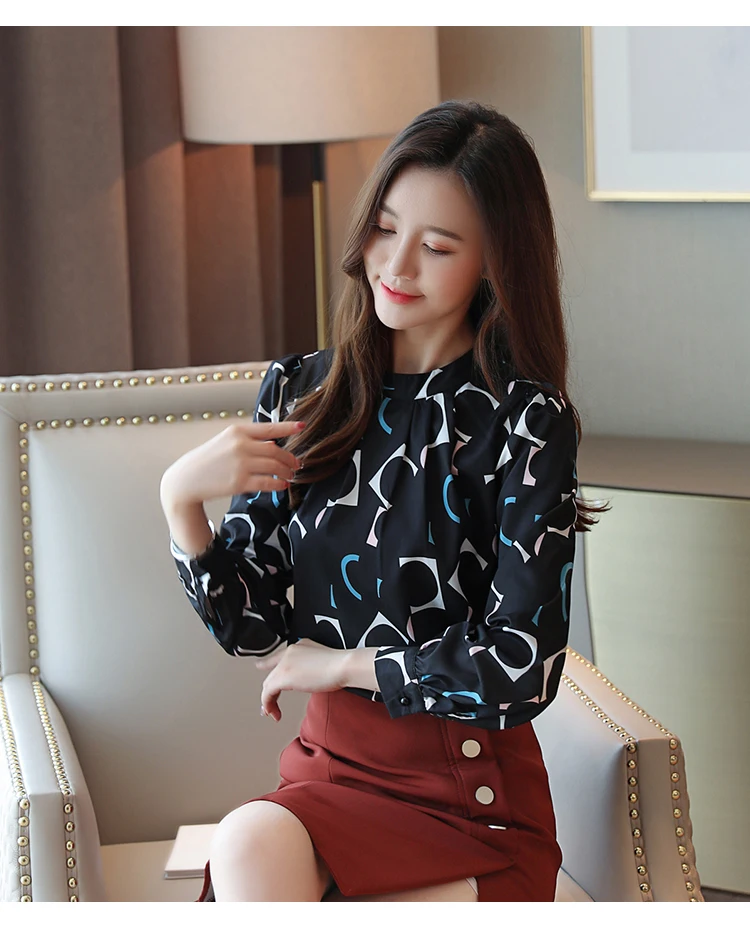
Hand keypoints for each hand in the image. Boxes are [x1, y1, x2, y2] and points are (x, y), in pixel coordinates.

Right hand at [160, 420, 305, 508]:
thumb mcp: (225, 441)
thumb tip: (274, 443)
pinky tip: (282, 485)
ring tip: (290, 476)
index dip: (288, 427)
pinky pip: (267, 483)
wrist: (186, 479)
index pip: (269, 428)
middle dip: (290, 458)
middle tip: (296, 464)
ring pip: (274, 466)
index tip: (302, 427)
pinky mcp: (239, 482)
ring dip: (286, 472)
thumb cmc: (208, 460)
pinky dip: (278, 484)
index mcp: (237, 431)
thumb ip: (248, 440)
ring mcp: (240, 464)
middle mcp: (240, 445)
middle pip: (276, 450)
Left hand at [255, 638, 348, 721]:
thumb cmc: (340, 666)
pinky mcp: (283, 676)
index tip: (260, 666)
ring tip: (273, 712)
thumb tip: (311, 678)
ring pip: (268, 684)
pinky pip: (268, 693)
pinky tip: (274, 712)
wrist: (342, 665)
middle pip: (272, 673)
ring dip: (268, 701)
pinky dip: (269, 704)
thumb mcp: (323, 662)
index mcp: (299, 646)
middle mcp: (289, 652)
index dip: (268, 663)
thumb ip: (312, 666)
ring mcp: (285, 663)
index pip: (279, 656)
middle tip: (268, 705)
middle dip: (268, 691)